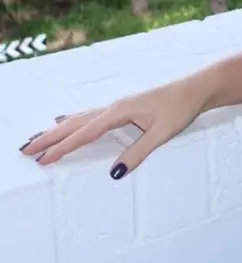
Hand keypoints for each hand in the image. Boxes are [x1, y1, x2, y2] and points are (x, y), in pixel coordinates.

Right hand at [19, 76, 207, 178]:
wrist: (196, 89)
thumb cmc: (180, 109)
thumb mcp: (162, 134)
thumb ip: (138, 152)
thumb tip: (115, 173)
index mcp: (119, 112)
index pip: (85, 133)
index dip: (63, 148)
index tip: (43, 159)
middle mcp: (114, 107)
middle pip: (75, 124)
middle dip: (49, 138)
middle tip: (25, 150)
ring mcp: (118, 106)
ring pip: (79, 119)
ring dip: (57, 130)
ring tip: (37, 138)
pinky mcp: (124, 108)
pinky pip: (89, 115)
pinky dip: (73, 121)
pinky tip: (65, 121)